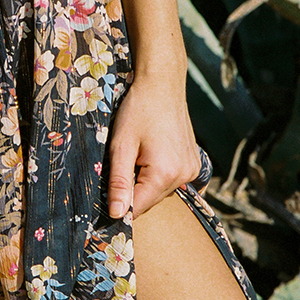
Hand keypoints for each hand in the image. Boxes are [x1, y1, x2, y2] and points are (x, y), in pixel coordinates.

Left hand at [107, 69, 202, 220]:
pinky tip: (151, 156)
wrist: (162, 85)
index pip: (138, 208)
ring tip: (137, 155)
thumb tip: (116, 214)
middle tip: (121, 165)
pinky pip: (172, 181)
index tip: (105, 201)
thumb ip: (118, 182)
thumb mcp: (121, 146)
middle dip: (132, 191)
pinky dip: (159, 176)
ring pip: (160, 191)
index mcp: (165, 174)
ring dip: (145, 182)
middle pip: (150, 200)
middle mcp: (184, 176)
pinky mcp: (194, 163)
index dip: (120, 207)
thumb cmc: (138, 110)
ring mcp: (192, 170)